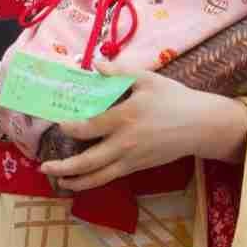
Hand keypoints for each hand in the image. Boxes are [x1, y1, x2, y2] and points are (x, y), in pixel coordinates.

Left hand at [40, 65, 246, 192]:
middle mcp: (125, 142)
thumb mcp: (147, 79)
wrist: (202, 126)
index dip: (70, 128)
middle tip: (44, 167)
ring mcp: (132, 159)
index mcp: (125, 117)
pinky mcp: (139, 167)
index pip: (89, 127)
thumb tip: (95, 65)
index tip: (58, 124)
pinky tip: (82, 180)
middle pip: (88, 161)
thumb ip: (118, 73)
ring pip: (99, 176)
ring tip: (59, 182)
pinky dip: (94, 181)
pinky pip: (112, 177)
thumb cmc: (174, 99)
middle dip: (64, 166)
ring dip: (76, 181)